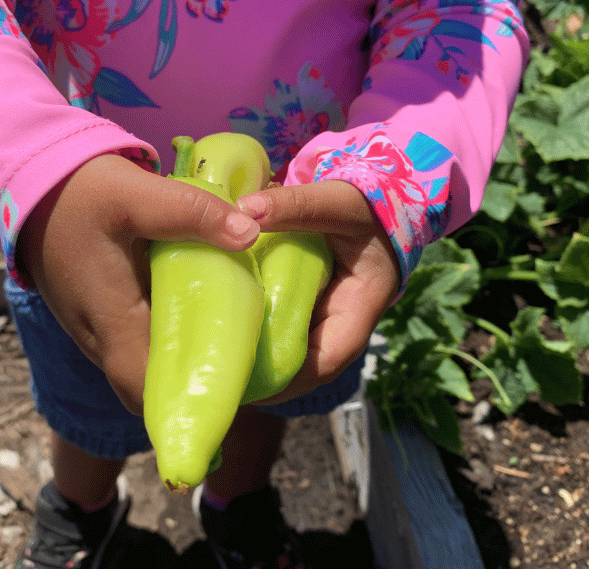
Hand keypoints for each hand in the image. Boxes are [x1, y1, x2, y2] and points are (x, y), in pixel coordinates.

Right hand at [16, 153, 260, 413]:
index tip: (238, 392)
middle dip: (199, 387)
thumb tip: (249, 233)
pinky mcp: (104, 318)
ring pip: (146, 369)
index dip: (192, 403)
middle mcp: (101, 339)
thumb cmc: (79, 193)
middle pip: (153, 389)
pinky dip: (173, 339)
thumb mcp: (135, 194)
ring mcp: (99, 332)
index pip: (150, 393)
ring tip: (240, 346)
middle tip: (251, 367)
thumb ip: (190, 212)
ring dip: (186, 365)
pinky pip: (142, 344)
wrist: (35, 186)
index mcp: (111, 321)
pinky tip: (208, 316)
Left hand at [235, 180, 400, 403]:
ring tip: (212, 362)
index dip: (289, 381)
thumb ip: (295, 205)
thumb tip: (243, 209)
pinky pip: (283, 328)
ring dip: (258, 359)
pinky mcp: (309, 308)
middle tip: (217, 379)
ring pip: (291, 351)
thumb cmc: (365, 204)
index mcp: (361, 307)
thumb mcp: (336, 202)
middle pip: (304, 367)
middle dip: (265, 378)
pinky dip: (258, 331)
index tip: (247, 386)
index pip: (328, 360)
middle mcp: (344, 323)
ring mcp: (326, 318)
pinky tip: (222, 329)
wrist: (376, 200)